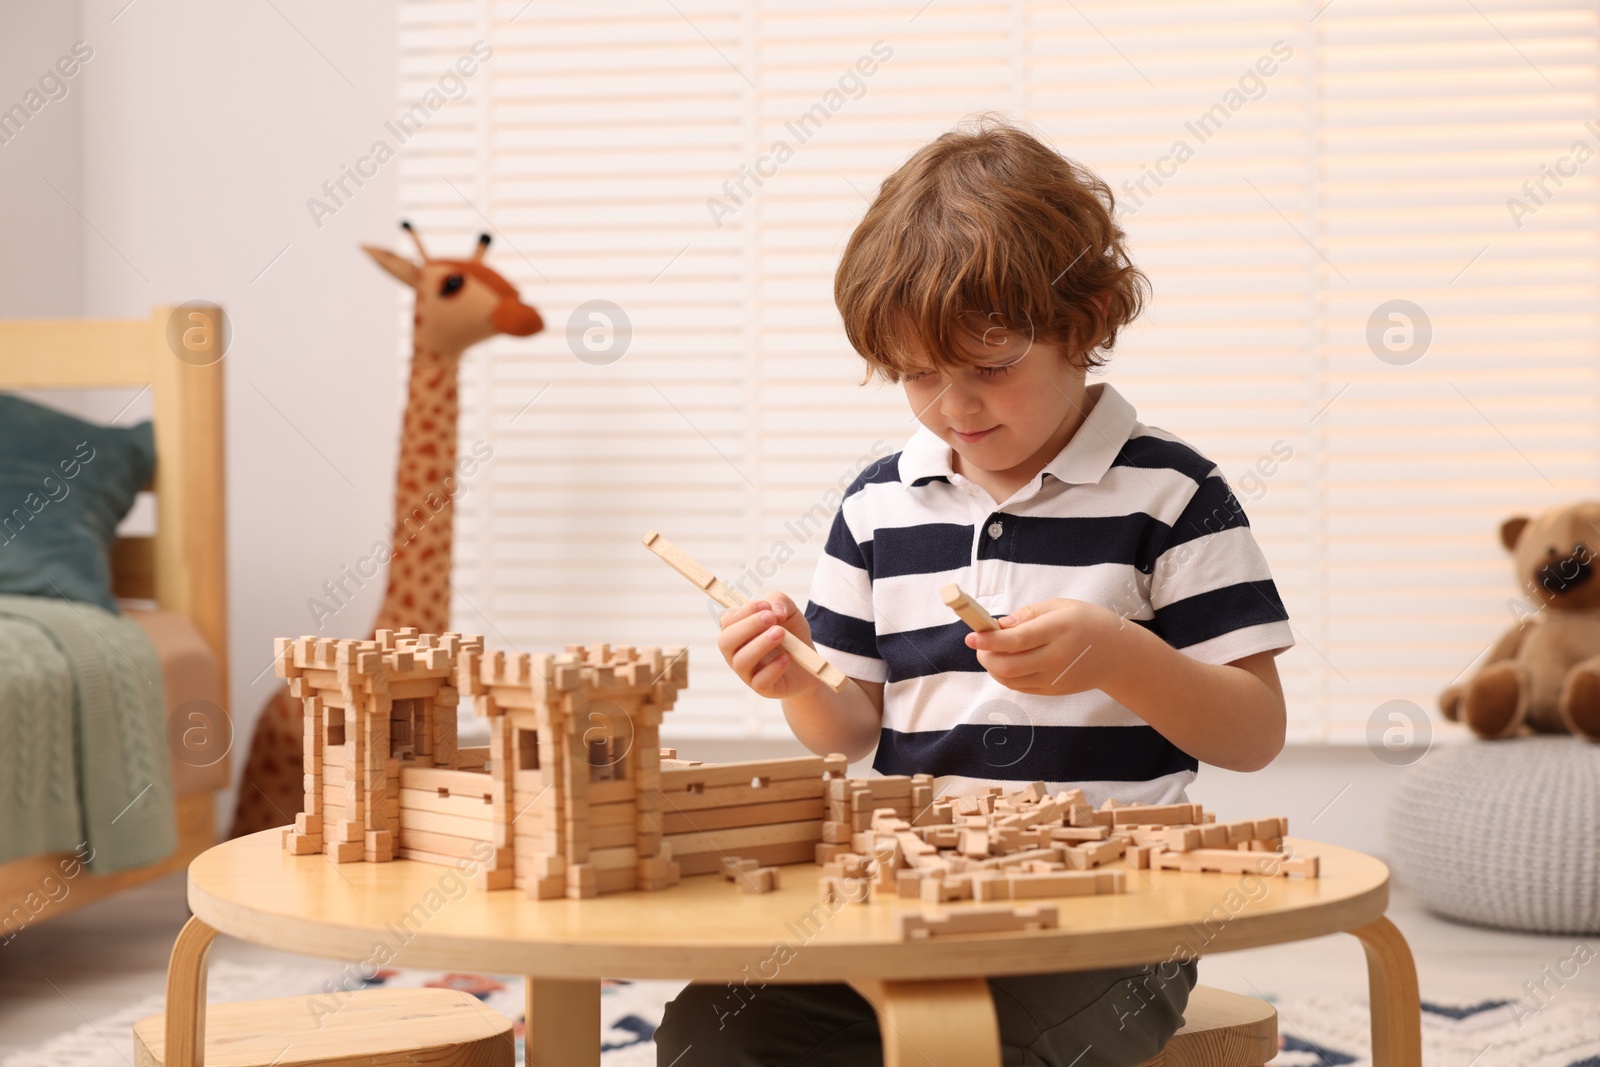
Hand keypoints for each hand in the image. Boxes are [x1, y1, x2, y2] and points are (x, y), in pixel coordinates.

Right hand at [716, 591, 824, 699]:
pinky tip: (787, 657)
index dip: (743, 611)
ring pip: (741, 662)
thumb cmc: (792, 635)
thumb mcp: (789, 612)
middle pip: (725, 641)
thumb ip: (779, 602)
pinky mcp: (763, 688)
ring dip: (760, 645)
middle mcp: (737, 652)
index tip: (766, 606)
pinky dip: (773, 668)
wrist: (810, 663)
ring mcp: (748, 672)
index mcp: (738, 632)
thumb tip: (774, 611)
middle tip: (771, 618)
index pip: (726, 621)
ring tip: (781, 634)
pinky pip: (760, 681)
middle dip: (747, 626)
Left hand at [965, 598, 1124, 695]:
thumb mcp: (1062, 606)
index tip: (971, 635)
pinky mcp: (1052, 691)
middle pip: (1008, 665)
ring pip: (1009, 679)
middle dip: (985, 654)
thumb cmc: (1088, 623)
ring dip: (992, 665)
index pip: (1017, 640)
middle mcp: (1056, 657)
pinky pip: (1019, 686)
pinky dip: (1004, 674)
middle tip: (978, 642)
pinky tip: (1006, 661)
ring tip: (991, 650)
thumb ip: (1029, 614)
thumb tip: (1000, 625)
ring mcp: (1054, 678)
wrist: (1119, 656)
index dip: (989, 640)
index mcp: (1059, 630)